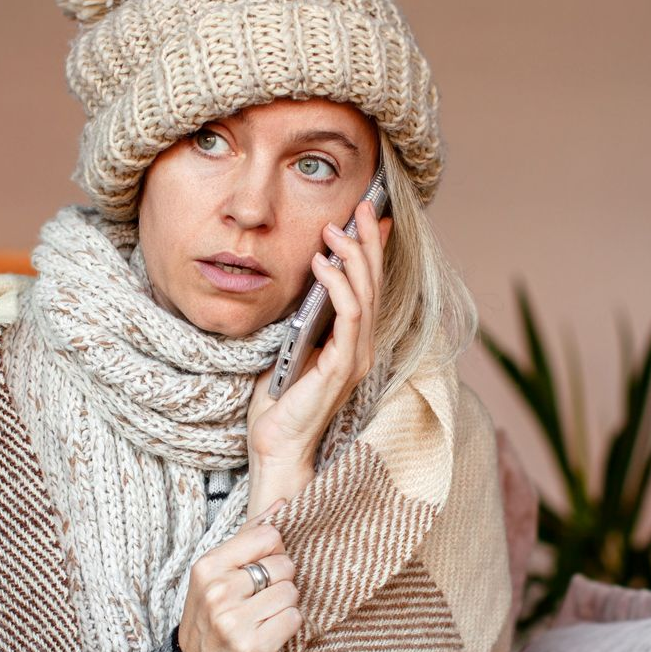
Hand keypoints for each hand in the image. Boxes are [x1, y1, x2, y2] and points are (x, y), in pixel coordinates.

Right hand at [177, 498, 299, 651]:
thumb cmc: (208, 617)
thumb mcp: (215, 574)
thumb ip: (248, 537)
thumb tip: (282, 504)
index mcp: (208, 567)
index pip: (268, 536)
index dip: (274, 550)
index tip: (263, 566)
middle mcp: (219, 592)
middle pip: (284, 565)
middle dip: (281, 580)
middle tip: (262, 596)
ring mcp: (235, 621)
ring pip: (291, 592)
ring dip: (285, 604)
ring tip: (264, 615)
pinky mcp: (253, 647)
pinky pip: (294, 619)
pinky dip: (287, 625)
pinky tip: (269, 631)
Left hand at [247, 199, 392, 471]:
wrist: (276, 446)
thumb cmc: (280, 403)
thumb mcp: (291, 347)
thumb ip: (304, 319)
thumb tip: (302, 282)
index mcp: (353, 343)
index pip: (370, 287)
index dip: (373, 250)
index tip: (371, 216)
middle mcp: (363, 348)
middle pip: (375, 284)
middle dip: (369, 241)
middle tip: (362, 205)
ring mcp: (356, 358)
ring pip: (366, 294)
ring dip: (353, 257)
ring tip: (335, 229)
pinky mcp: (342, 367)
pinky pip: (349, 316)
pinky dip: (337, 286)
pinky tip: (321, 264)